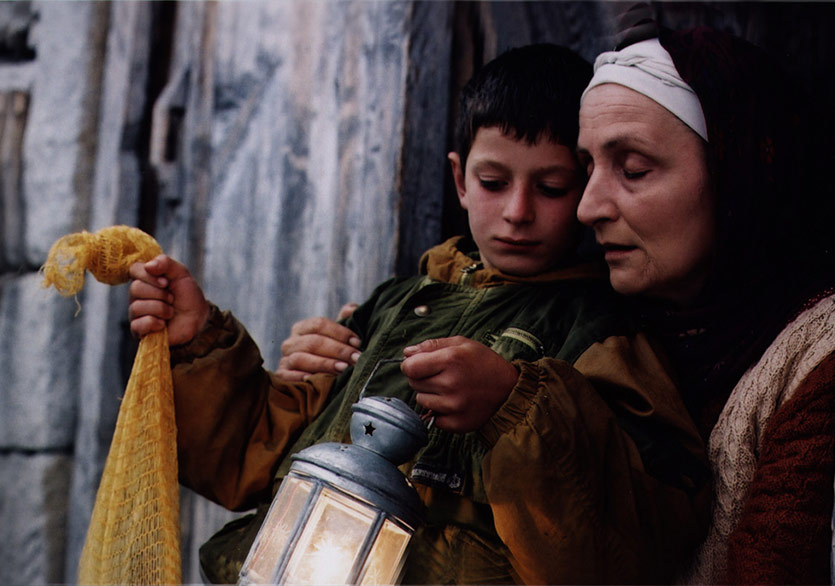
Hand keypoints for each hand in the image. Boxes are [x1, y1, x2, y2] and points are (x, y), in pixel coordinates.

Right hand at [128, 254, 209, 344]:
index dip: (150, 276)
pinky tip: (163, 324)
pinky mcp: (138, 329)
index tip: (166, 282)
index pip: (134, 269)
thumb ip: (166, 263)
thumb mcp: (181, 274)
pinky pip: (138, 324)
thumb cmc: (188, 297)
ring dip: (161, 309)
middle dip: (160, 294)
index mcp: (145, 279)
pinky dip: (156, 323)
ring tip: (170, 312)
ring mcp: (136, 312)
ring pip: (137, 307)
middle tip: (172, 299)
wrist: (198, 320)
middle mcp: (137, 295)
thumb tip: (148, 266)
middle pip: (135, 288)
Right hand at [276, 303, 360, 380]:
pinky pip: (289, 376)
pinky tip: (319, 381)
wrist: (315, 383)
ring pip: (301, 358)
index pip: (319, 324)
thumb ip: (345, 320)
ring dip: (325, 364)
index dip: (340, 332)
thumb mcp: (338, 338)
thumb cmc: (330, 356)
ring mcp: (285, 360)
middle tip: (356, 358)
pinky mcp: (282, 378)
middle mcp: (290, 343)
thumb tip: (351, 308)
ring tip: (343, 369)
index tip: (358, 342)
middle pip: (313, 342)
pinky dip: (303, 378)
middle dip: (338, 350)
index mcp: (302, 328)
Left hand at [401, 336, 518, 432]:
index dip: (411, 365)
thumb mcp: (462, 344)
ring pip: (421, 401)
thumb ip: (431, 345)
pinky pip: (433, 418)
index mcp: (450, 360)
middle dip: (423, 379)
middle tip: (442, 376)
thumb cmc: (484, 363)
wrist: (510, 389)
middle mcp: (450, 384)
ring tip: (450, 389)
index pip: (410, 368)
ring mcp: (454, 406)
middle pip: (414, 384)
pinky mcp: (457, 423)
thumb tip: (406, 353)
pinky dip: (440, 412)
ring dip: (430, 395)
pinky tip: (455, 403)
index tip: (418, 365)